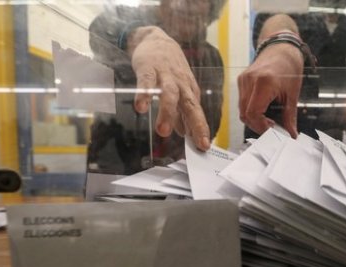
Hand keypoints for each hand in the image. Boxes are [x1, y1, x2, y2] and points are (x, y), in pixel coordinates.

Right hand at [129, 26, 209, 150]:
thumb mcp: (179, 90)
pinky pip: (146, 82)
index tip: (204, 147)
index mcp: (189, 92)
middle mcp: (181, 85)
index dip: (201, 130)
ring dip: (168, 113)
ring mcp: (165, 76)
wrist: (156, 39)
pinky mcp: (148, 68)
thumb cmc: (170, 69)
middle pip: (190, 105)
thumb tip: (185, 133)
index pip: (197, 114)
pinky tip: (141, 107)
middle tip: (195, 142)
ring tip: (163, 131)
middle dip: (194, 124)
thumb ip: (181, 112)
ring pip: (170, 95)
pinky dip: (144, 94)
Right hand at [238, 42, 303, 137]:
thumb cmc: (289, 66)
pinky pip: (242, 102)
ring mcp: (243, 80)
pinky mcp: (241, 80)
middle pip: (245, 114)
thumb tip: (291, 134)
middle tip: (273, 129)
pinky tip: (264, 110)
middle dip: (258, 126)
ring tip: (270, 120)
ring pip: (242, 110)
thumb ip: (290, 116)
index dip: (261, 127)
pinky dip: (251, 110)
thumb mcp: (293, 93)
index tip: (273, 132)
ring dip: (254, 119)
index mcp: (264, 82)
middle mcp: (249, 81)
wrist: (281, 47)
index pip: (253, 113)